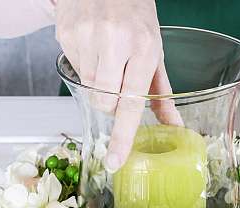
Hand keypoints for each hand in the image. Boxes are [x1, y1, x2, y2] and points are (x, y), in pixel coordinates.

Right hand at [55, 0, 179, 172]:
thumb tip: (173, 125)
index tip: (115, 160)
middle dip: (111, 104)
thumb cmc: (136, 15)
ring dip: (98, 85)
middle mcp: (114, 42)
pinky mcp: (66, 35)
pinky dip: (85, 67)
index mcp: (143, 48)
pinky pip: (75, 71)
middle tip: (119, 84)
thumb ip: (161, 93)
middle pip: (104, 103)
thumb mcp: (155, 50)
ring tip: (107, 59)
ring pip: (89, 90)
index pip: (131, 103)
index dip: (122, 136)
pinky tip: (93, 48)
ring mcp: (86, 37)